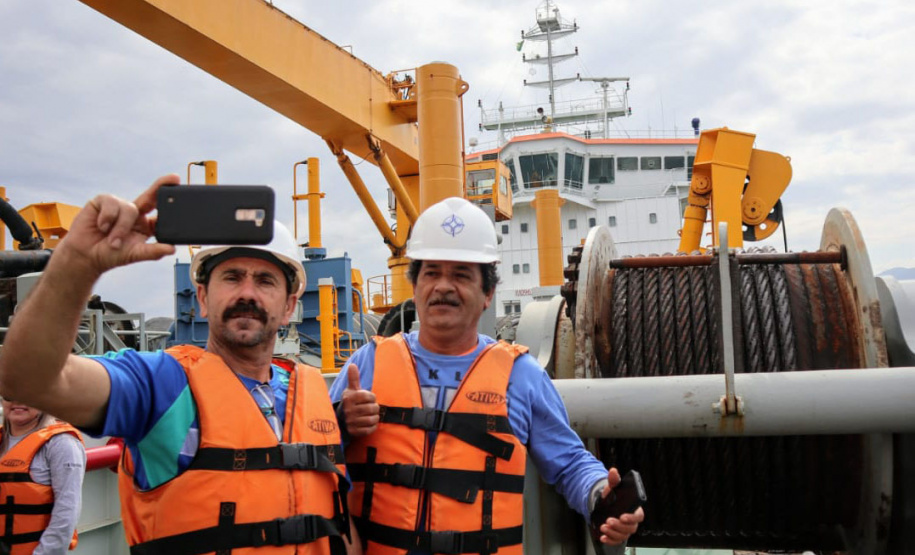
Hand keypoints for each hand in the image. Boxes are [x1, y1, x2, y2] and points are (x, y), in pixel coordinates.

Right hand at [57, 174, 178, 275]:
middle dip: (161, 186)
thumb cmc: (111, 255)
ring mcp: (119, 206)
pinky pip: (111, 204)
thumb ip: (153, 251)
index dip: (170, 202)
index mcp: (145, 225)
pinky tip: (101, 227)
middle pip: (151, 197)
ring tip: (112, 241)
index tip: (180, 192)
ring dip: (120, 228)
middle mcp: (134, 213)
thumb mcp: (135, 254)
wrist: (85, 255)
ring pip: (129, 208)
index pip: (161, 211)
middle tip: (173, 179)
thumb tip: (171, 249)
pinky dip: (107, 218)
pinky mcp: (102, 202)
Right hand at [340, 364, 378, 436]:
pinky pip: (370, 429)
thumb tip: (352, 365)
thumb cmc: (350, 402)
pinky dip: (373, 426)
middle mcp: (348, 410)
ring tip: (371, 415)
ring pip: (372, 419)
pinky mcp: (354, 432)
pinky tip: (369, 423)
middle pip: (372, 408)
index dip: (372, 397)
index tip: (368, 399)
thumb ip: (353, 378)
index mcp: (349, 398)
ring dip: (375, 417)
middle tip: (371, 408)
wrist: (340, 419)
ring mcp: (351, 422)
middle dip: (375, 407)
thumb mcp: (351, 389)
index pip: (369, 396)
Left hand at [596, 468, 644, 544]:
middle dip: (619, 526)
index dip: (632, 517)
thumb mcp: (613, 487)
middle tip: (609, 520)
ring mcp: (625, 530)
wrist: (605, 504)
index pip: (639, 516)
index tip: (622, 516)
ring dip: (614, 533)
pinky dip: (610, 541)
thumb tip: (613, 471)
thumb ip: (614, 480)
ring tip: (604, 527)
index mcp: (634, 509)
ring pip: (623, 535)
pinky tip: (603, 537)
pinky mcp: (618, 535)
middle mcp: (631, 521)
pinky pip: (617, 541)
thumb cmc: (613, 496)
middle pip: (631, 528)